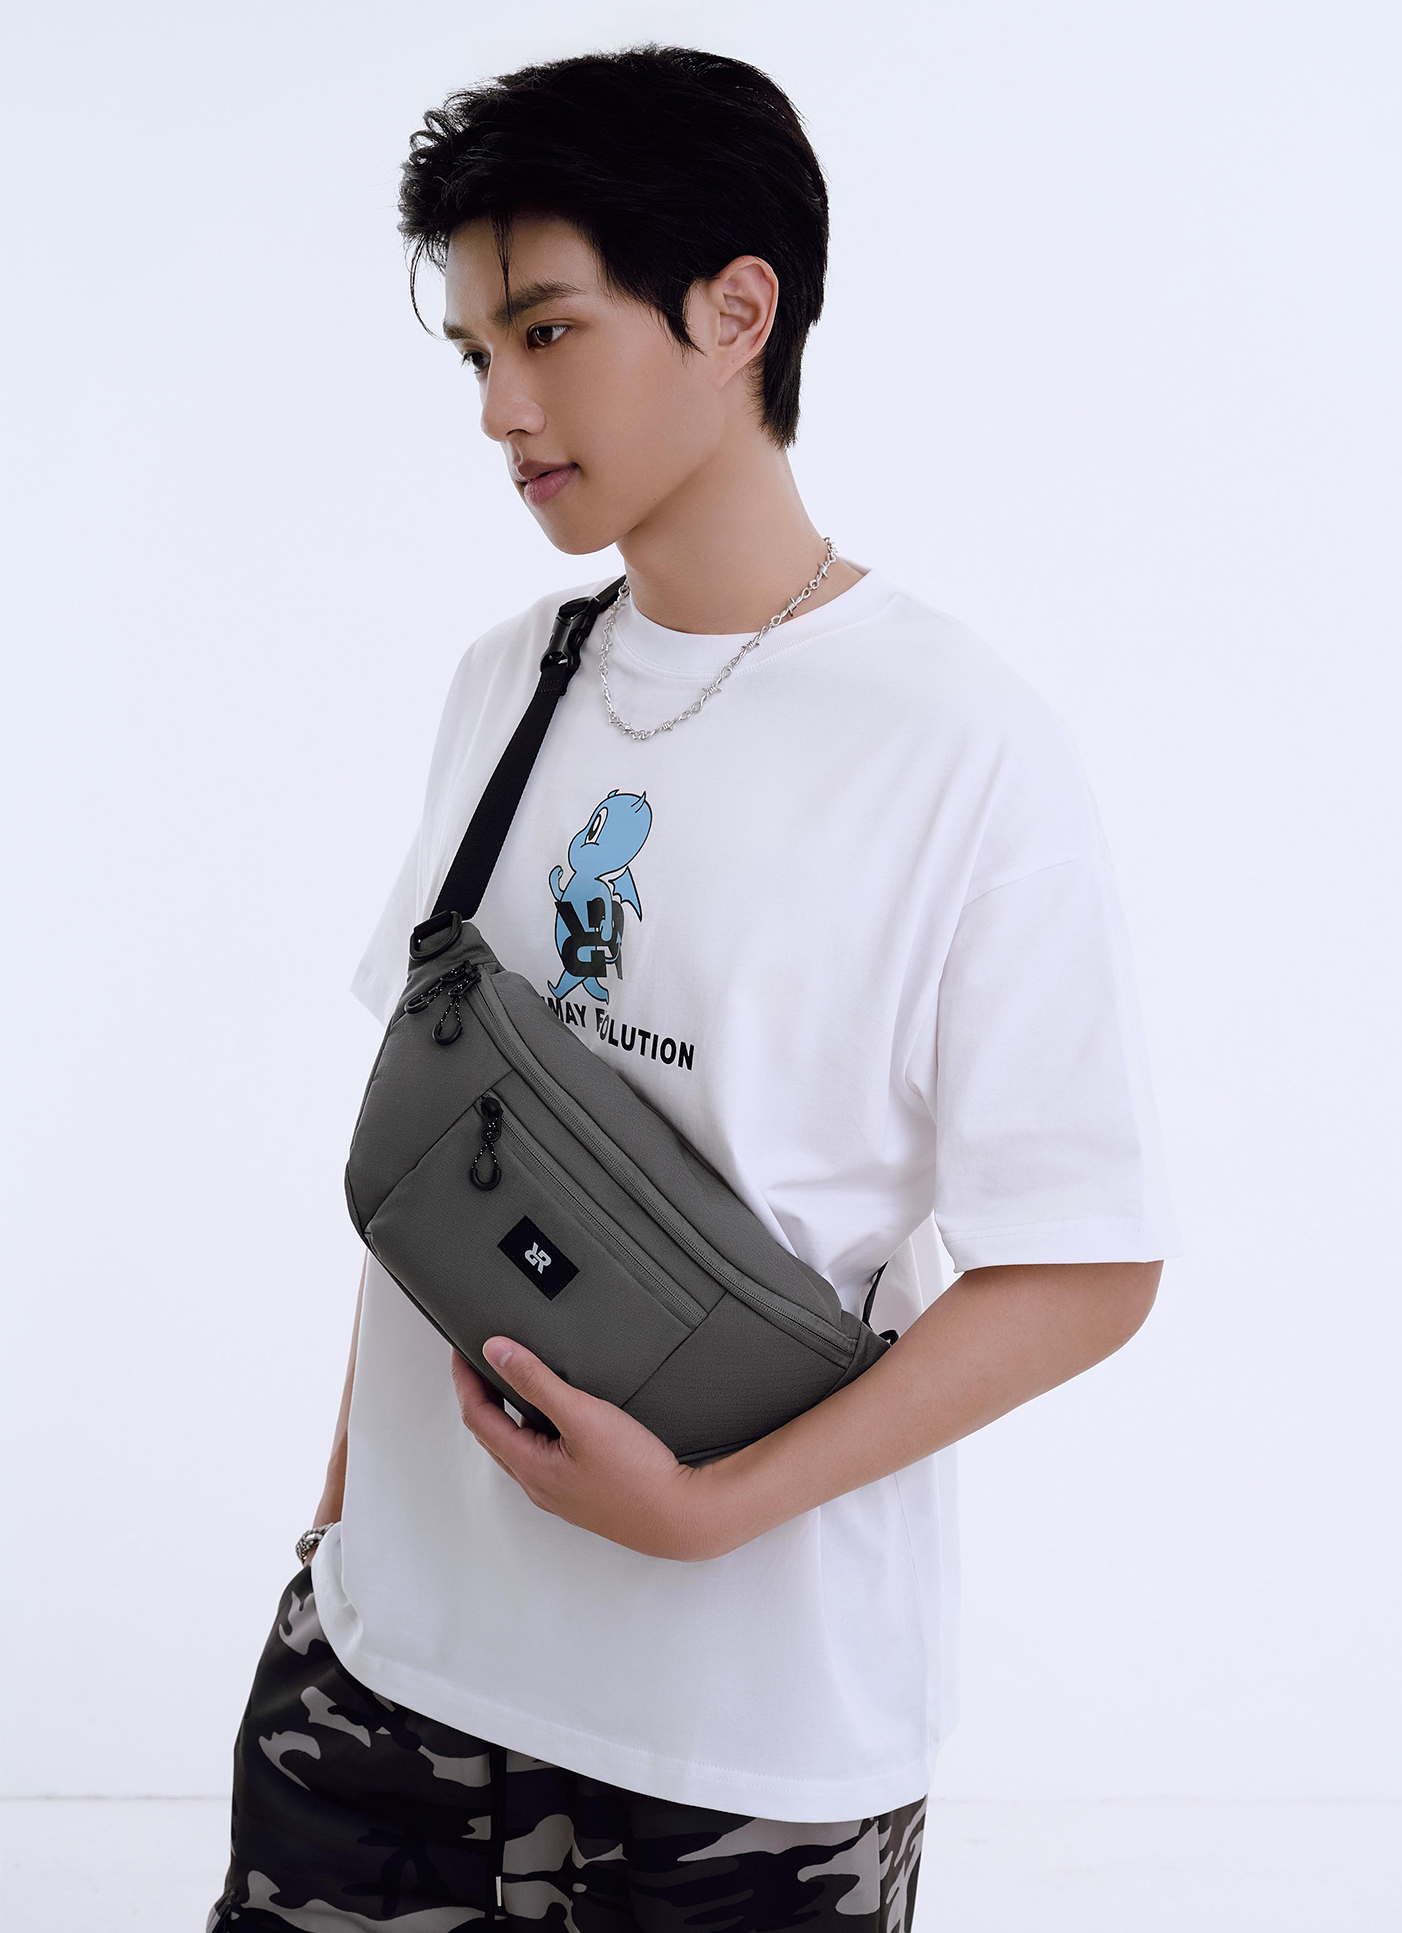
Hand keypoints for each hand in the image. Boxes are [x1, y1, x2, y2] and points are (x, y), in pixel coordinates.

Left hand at [450, 1338, 728, 1560]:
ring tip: (514, 1377)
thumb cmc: (636, 1475)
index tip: (461, 1351)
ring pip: (518, 1445)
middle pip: (492, 1433)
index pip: (478, 1418)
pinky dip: (535, 1427)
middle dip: (481, 1394)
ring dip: (508, 1412)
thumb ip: (537, 1381)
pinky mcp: (582, 1490)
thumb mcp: (582, 1416)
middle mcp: (538, 1484)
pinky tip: (558, 1413)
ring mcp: (559, 1490)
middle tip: (480, 1360)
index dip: (465, 1381)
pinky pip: (544, 1454)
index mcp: (529, 1467)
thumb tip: (497, 1352)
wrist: (680, 1516)